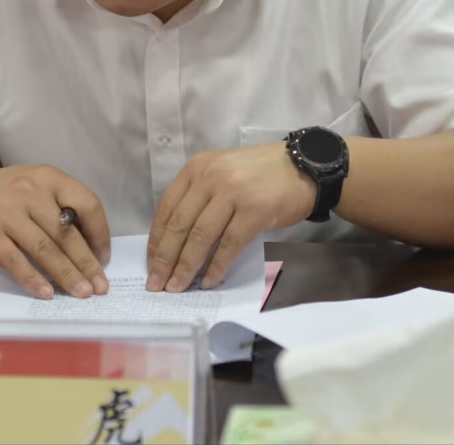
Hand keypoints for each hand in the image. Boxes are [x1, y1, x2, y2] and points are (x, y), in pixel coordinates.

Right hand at [0, 165, 110, 299]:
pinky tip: (47, 293)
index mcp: (48, 177)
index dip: (100, 233)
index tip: (104, 256)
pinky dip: (33, 279)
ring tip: (82, 293)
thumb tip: (88, 246)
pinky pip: (16, 261)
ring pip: (45, 249)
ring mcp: (8, 213)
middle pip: (67, 233)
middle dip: (87, 263)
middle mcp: (30, 192)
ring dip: (67, 274)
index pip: (87, 203)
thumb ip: (58, 205)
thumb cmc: (2, 192)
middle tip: (100, 286)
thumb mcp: (33, 185)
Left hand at [147, 142, 315, 292]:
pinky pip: (228, 244)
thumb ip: (199, 196)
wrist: (303, 166)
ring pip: (200, 237)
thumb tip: (175, 240)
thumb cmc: (259, 173)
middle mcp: (210, 177)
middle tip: (157, 282)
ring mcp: (233, 193)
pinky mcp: (255, 211)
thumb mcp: (221, 172)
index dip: (156, 239)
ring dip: (186, 266)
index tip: (151, 262)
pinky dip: (216, 266)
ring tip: (178, 287)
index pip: (167, 208)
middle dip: (165, 258)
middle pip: (180, 225)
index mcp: (197, 168)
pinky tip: (208, 281)